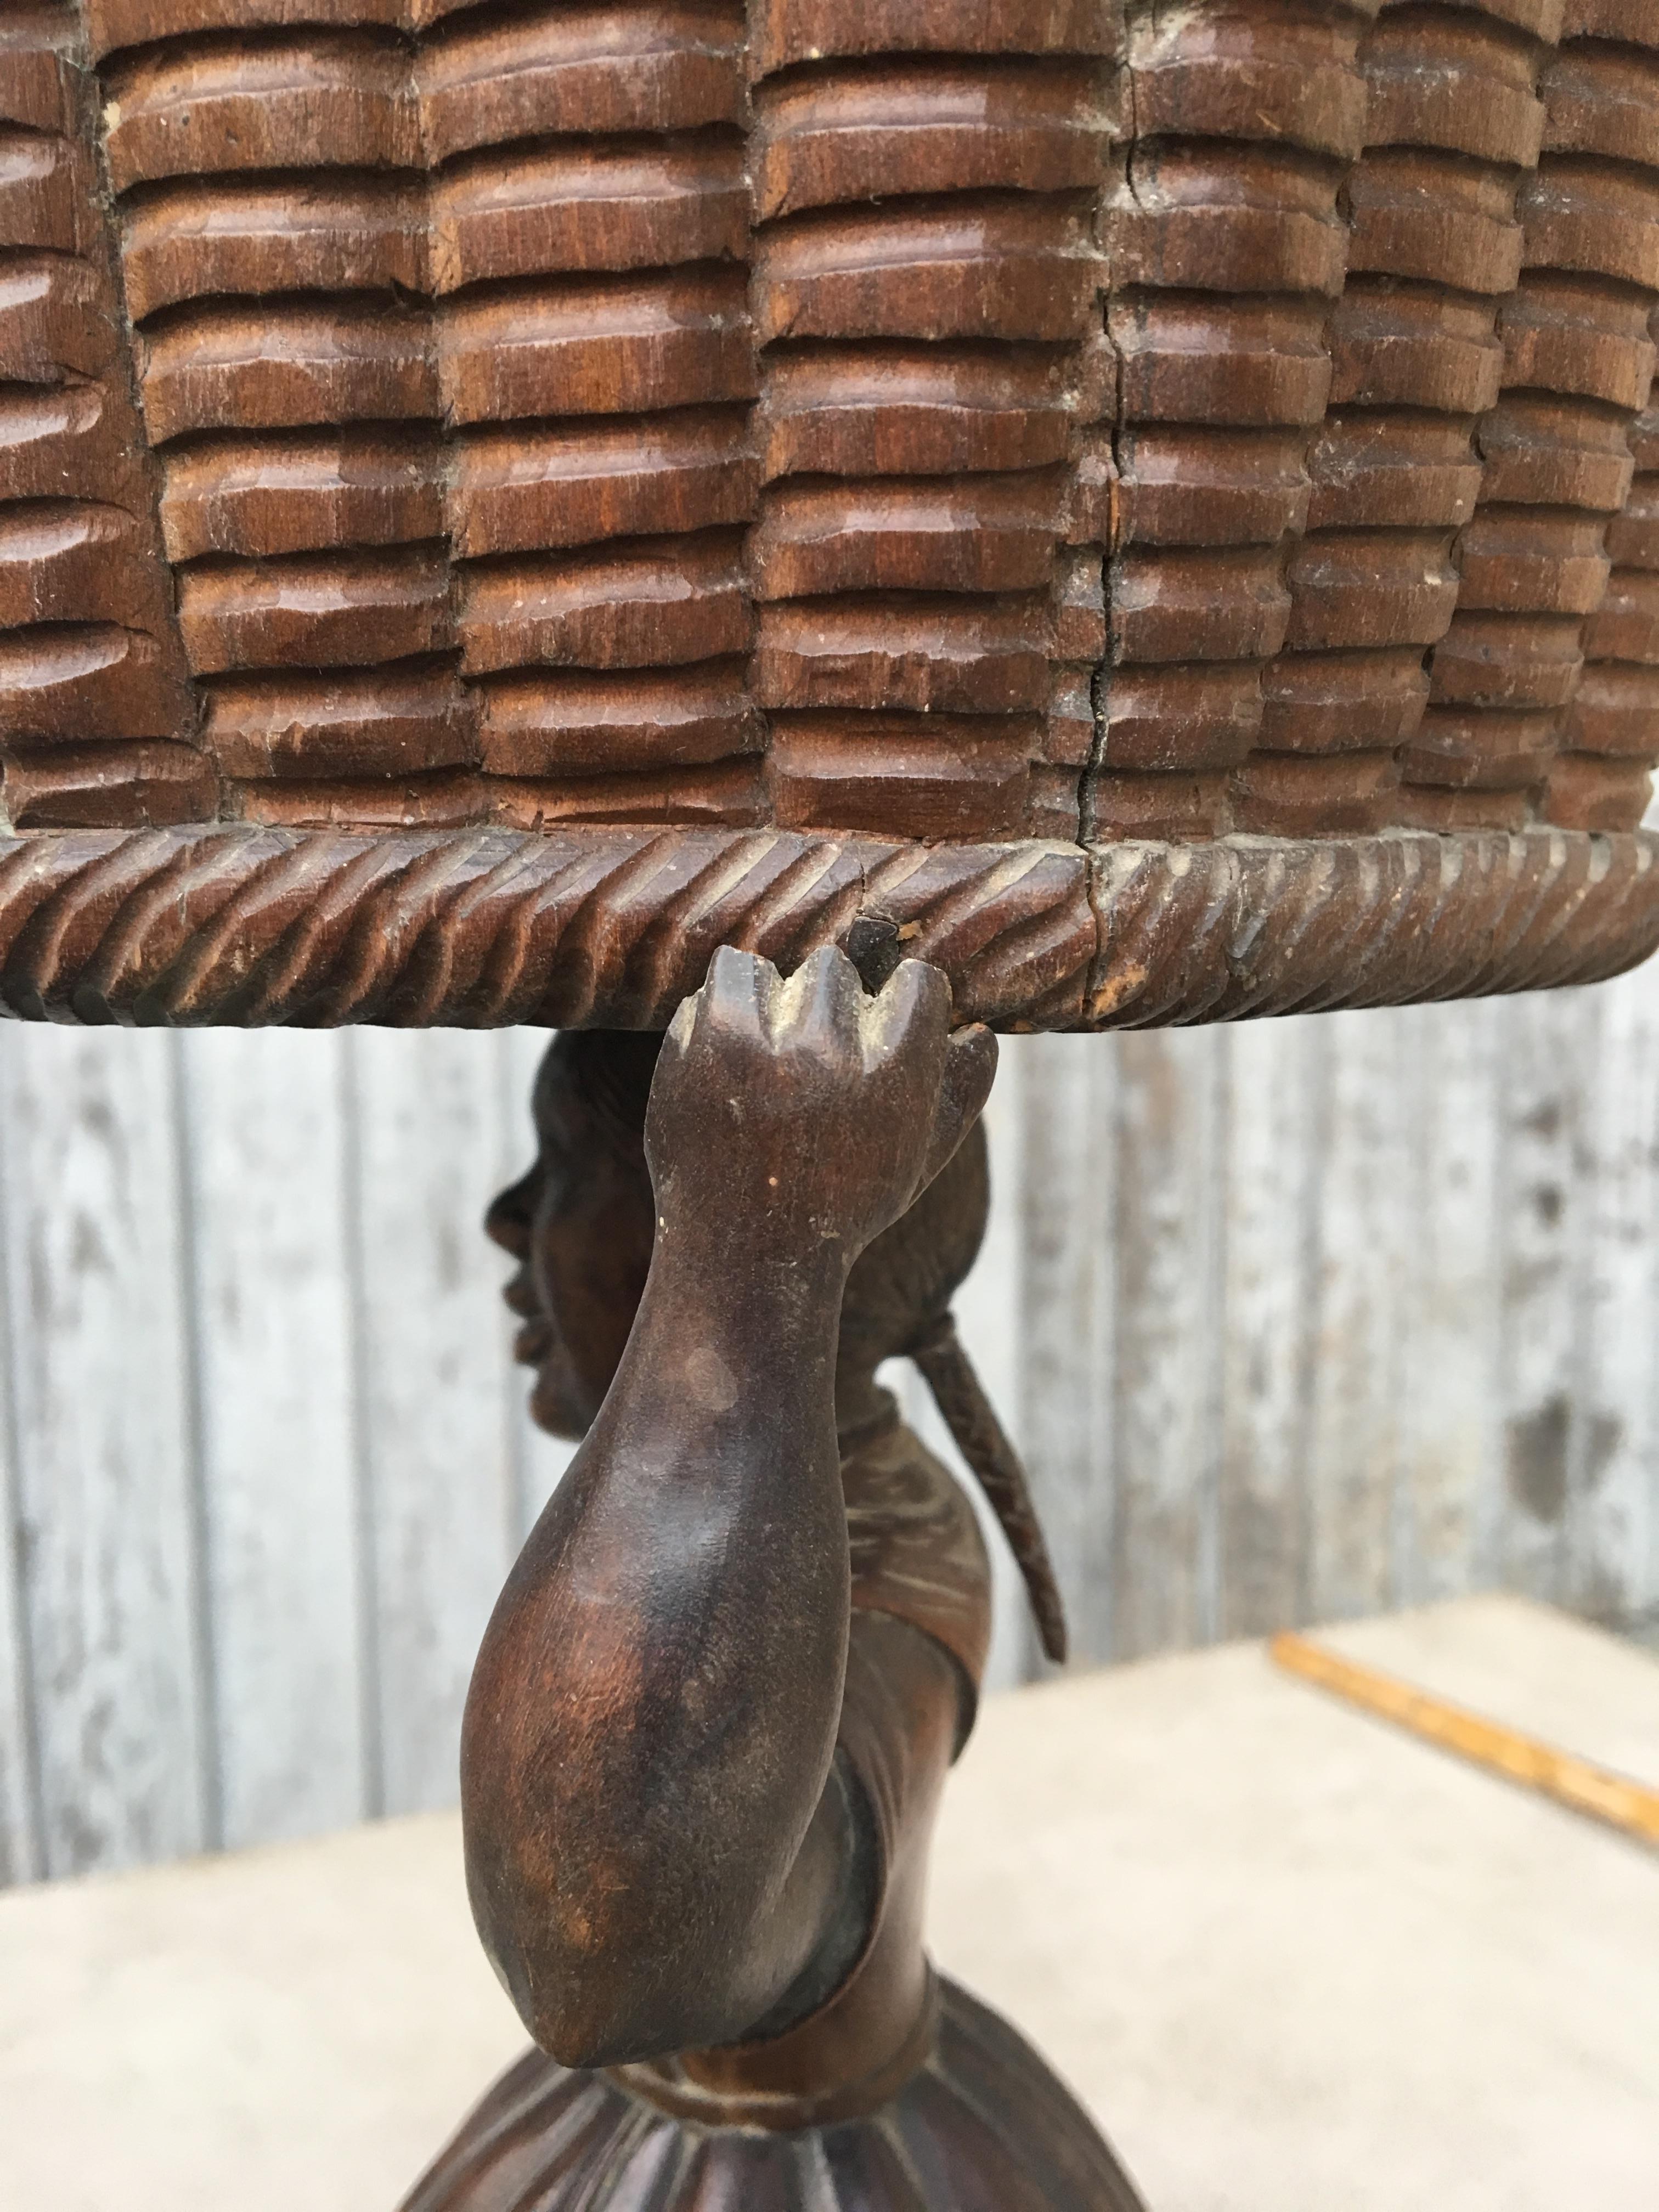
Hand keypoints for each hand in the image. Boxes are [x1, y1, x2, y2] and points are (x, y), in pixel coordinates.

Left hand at [645, 945, 995, 1272]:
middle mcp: (828, 1049)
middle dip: (826, 1004)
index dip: (901, 1004)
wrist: (745, 1258)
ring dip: (766, 1000)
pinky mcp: (700, 1047)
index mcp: (895, 1071)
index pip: (916, 981)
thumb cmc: (843, 1209)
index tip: (880, 1032)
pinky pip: (716, 987)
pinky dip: (720, 1014)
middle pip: (836, 968)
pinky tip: (729, 1062)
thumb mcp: (918, 1162)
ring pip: (767, 967)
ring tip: (764, 1051)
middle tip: (812, 1056)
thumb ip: (960, 1095)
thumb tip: (979, 1031)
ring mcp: (757, 1046)